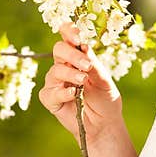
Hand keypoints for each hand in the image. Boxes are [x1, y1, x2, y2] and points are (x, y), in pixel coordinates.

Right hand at [38, 22, 123, 144]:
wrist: (104, 124)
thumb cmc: (105, 99)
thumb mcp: (104, 80)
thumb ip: (94, 64)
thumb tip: (84, 46)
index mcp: (77, 57)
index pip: (68, 37)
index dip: (69, 32)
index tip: (78, 37)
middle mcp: (64, 66)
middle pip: (59, 50)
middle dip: (72, 55)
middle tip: (86, 65)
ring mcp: (55, 83)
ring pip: (55, 70)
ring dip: (70, 74)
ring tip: (83, 81)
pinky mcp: (50, 99)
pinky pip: (50, 92)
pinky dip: (62, 92)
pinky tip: (73, 94)